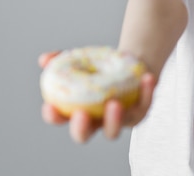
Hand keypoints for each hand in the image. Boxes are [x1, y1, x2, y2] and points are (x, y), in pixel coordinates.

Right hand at [38, 51, 155, 142]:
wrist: (129, 66)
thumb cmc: (99, 67)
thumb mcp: (80, 59)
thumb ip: (61, 59)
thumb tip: (45, 59)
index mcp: (76, 110)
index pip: (60, 119)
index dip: (54, 116)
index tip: (49, 106)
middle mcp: (95, 121)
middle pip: (84, 134)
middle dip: (81, 128)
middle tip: (81, 114)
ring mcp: (117, 121)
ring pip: (113, 130)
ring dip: (113, 119)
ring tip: (114, 103)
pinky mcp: (139, 112)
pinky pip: (143, 106)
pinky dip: (146, 92)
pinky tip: (147, 78)